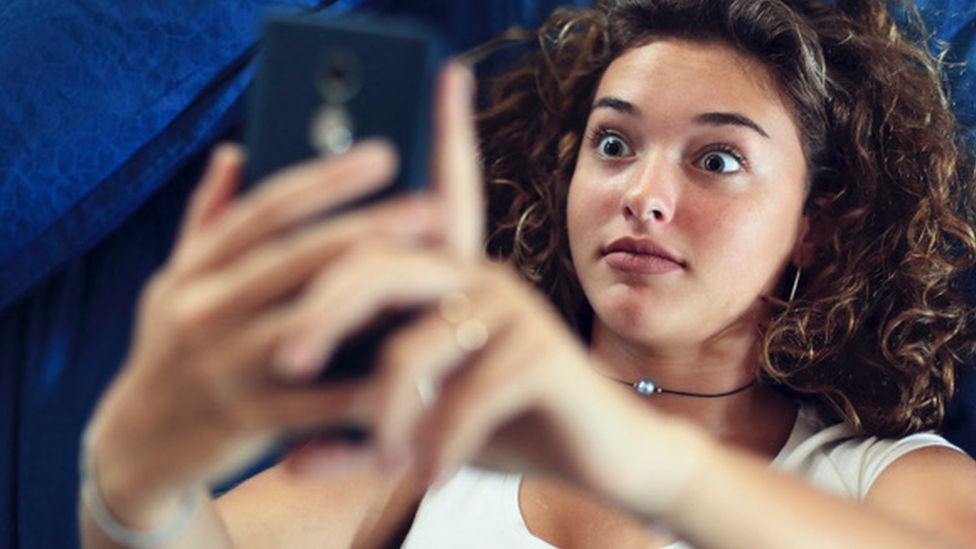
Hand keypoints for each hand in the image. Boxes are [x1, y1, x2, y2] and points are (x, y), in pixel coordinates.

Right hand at [86, 139, 439, 512]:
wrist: (142, 444)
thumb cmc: (174, 349)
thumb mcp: (175, 281)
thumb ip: (208, 218)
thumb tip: (234, 151)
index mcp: (194, 270)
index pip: (265, 211)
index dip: (325, 180)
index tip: (381, 155)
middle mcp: (204, 311)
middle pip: (294, 259)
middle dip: (365, 230)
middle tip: (428, 209)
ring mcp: (225, 365)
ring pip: (306, 322)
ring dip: (372, 299)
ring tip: (428, 277)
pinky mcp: (248, 418)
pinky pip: (316, 399)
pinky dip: (363, 383)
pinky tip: (410, 365)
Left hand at [272, 67, 709, 516]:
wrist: (599, 458)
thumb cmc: (506, 425)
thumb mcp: (426, 423)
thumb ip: (358, 430)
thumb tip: (288, 459)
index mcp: (457, 276)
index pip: (448, 191)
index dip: (450, 129)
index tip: (448, 72)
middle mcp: (484, 276)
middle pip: (382, 263)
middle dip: (324, 311)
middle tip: (290, 363)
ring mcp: (515, 311)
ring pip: (412, 348)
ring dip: (385, 416)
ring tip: (384, 460)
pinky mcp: (542, 355)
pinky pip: (461, 398)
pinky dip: (435, 446)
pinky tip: (428, 475)